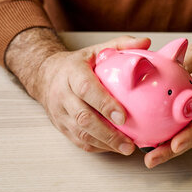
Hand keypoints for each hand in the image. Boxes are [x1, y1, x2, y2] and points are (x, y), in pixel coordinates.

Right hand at [6, 28, 150, 153]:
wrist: (45, 76)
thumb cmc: (76, 65)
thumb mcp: (96, 50)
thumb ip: (121, 46)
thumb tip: (146, 43)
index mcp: (71, 73)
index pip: (86, 89)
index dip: (104, 103)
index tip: (123, 116)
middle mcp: (62, 94)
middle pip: (83, 117)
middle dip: (108, 132)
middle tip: (129, 142)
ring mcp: (60, 113)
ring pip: (80, 133)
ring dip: (105, 143)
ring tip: (126, 149)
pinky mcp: (61, 127)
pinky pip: (78, 142)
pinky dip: (98, 147)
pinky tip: (114, 148)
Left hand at [144, 35, 191, 167]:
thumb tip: (177, 60)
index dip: (191, 134)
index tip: (176, 144)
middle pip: (190, 138)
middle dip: (171, 152)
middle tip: (152, 160)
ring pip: (182, 141)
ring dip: (165, 152)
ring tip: (148, 160)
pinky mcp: (188, 123)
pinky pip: (175, 133)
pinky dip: (161, 141)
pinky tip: (143, 145)